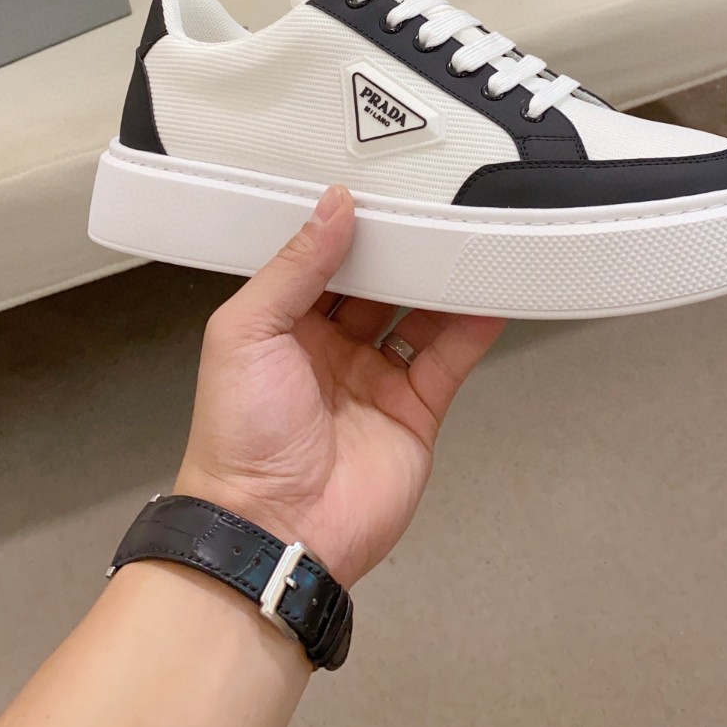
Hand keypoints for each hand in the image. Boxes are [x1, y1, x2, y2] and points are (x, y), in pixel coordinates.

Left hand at [175, 185, 503, 585]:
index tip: (378, 194)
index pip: (324, 261)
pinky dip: (473, 325)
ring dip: (442, 281)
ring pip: (420, 315)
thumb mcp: (246, 332)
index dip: (351, 230)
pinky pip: (450, 357)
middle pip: (379, 284)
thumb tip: (331, 209)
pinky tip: (488, 294)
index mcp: (283, 327)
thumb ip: (293, 267)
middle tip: (431, 209)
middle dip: (403, 250)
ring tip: (467, 241)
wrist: (273, 532)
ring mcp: (375, 380)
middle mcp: (330, 350)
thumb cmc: (238, 442)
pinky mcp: (415, 411)